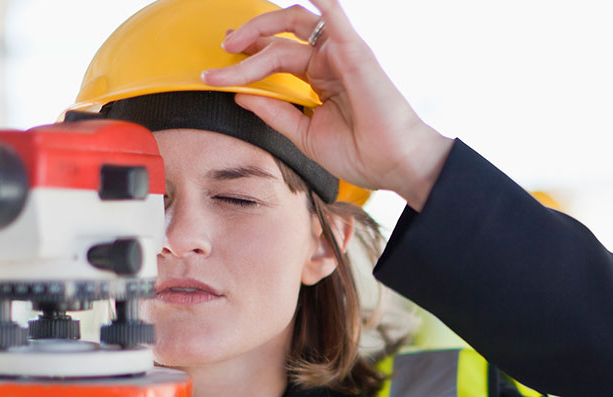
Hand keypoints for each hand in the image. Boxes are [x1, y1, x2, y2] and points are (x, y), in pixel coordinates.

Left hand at [203, 0, 452, 210]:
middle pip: (278, 40)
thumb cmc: (362, 152)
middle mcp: (329, 61)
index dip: (246, 56)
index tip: (219, 66)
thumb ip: (274, 113)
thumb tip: (240, 94)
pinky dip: (323, 1)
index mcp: (319, 78)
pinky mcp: (354, 52)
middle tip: (220, 58)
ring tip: (234, 41)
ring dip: (261, 26)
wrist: (394, 165)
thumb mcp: (304, 135)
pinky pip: (335, 17)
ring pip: (294, 26)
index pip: (275, 56)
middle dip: (245, 43)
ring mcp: (341, 54)